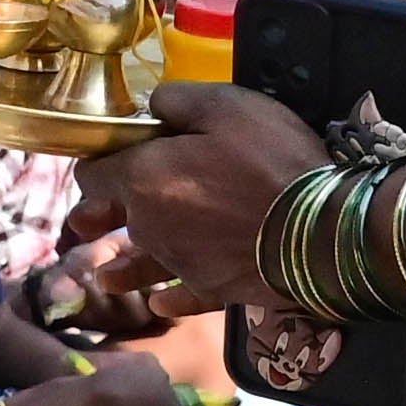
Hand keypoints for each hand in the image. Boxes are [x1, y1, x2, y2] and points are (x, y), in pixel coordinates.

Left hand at [68, 84, 324, 319]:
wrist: (319, 231)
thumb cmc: (269, 159)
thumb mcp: (226, 105)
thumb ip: (177, 100)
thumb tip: (151, 108)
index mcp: (142, 180)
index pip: (93, 175)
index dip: (97, 164)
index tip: (109, 161)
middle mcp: (150, 227)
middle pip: (114, 220)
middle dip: (100, 217)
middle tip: (86, 223)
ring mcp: (180, 263)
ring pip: (141, 264)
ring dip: (123, 268)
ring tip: (106, 277)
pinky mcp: (212, 289)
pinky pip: (181, 298)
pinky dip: (169, 299)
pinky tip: (161, 304)